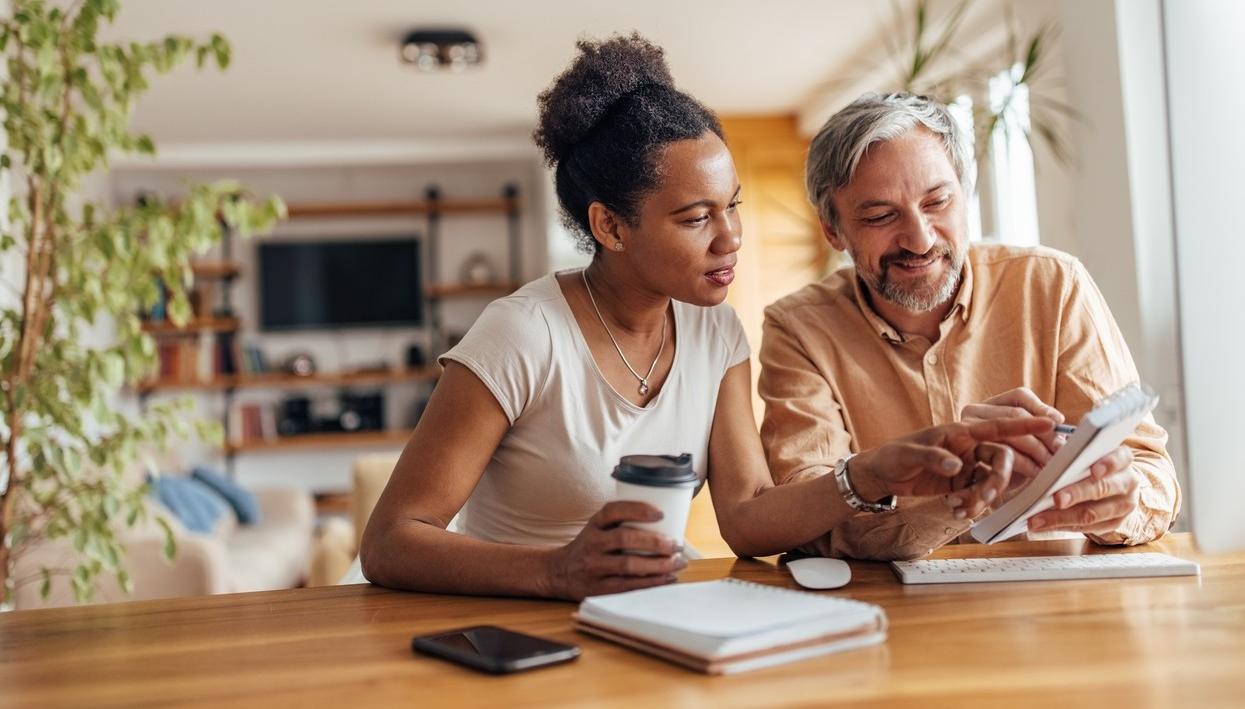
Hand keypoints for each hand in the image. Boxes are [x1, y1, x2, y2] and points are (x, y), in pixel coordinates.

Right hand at [543, 501, 686, 600]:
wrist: (558, 572)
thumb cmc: (589, 546)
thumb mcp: (598, 528)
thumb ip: (622, 522)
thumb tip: (668, 521)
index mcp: (594, 524)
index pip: (613, 510)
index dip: (637, 510)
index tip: (660, 513)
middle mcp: (592, 543)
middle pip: (624, 539)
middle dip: (655, 542)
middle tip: (676, 545)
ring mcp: (594, 566)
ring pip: (629, 565)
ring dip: (658, 565)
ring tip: (677, 563)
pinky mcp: (598, 588)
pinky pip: (628, 585)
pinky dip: (651, 582)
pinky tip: (667, 578)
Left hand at [850, 417, 1055, 519]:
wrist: (881, 475)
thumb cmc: (893, 456)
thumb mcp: (909, 455)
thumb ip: (933, 458)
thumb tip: (956, 465)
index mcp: (960, 433)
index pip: (997, 427)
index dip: (1024, 426)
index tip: (1049, 423)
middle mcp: (968, 448)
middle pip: (1001, 461)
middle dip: (997, 481)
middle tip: (984, 497)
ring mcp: (967, 466)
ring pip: (992, 482)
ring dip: (982, 497)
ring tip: (958, 507)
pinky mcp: (962, 483)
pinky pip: (979, 495)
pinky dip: (972, 505)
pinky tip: (955, 509)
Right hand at [961, 387, 1065, 480]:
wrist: (980, 491)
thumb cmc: (1004, 464)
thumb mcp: (1022, 443)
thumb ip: (1038, 430)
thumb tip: (1061, 424)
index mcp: (990, 405)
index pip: (1019, 396)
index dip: (1042, 408)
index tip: (1059, 424)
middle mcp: (974, 412)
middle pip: (1016, 414)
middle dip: (1043, 434)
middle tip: (1060, 450)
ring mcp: (967, 429)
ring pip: (1010, 433)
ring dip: (1036, 450)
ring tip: (1051, 463)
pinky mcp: (968, 450)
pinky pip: (1002, 453)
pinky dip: (1025, 463)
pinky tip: (1036, 471)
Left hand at [1027, 446, 1139, 534]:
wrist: (1111, 487)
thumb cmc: (1089, 464)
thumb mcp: (1085, 453)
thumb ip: (1074, 453)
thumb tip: (1053, 452)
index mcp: (1122, 458)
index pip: (1120, 458)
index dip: (1108, 464)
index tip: (1094, 470)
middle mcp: (1128, 482)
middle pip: (1102, 488)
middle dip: (1077, 494)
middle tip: (1056, 499)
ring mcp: (1123, 506)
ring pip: (1092, 514)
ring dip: (1061, 517)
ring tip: (1037, 519)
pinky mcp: (1114, 524)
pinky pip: (1086, 528)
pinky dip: (1061, 526)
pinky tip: (1043, 524)